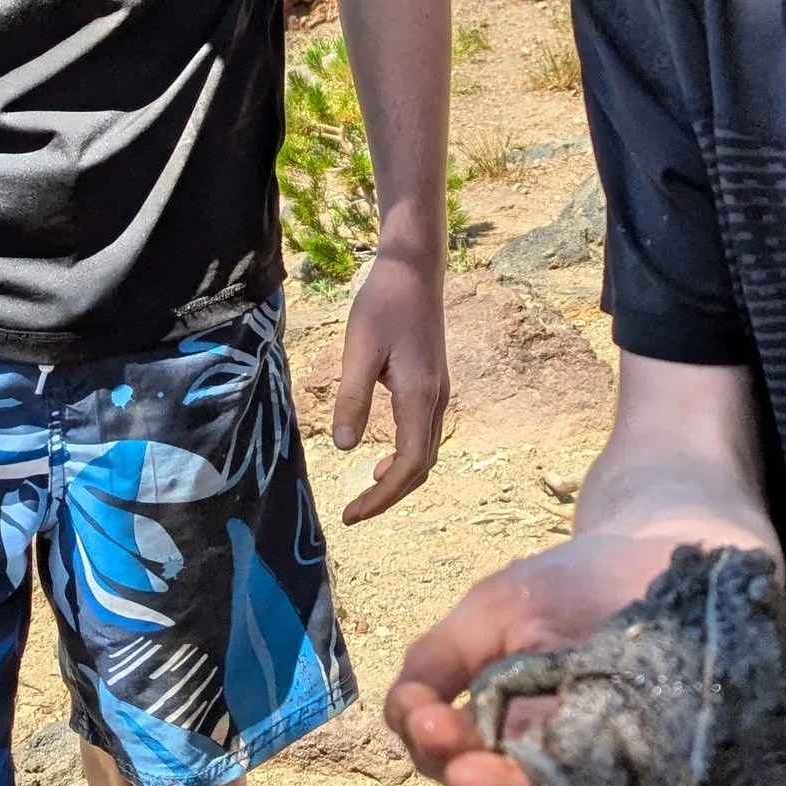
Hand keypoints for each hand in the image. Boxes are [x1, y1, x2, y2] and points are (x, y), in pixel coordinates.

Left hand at [331, 245, 447, 521]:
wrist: (414, 271)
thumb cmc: (383, 305)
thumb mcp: (358, 350)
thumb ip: (353, 399)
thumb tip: (345, 448)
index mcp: (420, 397)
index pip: (408, 465)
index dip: (381, 496)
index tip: (351, 514)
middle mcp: (437, 402)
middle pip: (421, 468)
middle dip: (389, 496)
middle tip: (354, 513)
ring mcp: (440, 394)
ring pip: (426, 454)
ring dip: (399, 480)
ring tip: (365, 496)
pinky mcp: (434, 385)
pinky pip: (425, 437)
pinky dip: (406, 459)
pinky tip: (381, 461)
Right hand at [384, 531, 685, 785]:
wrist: (670, 565)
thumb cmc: (577, 584)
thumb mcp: (498, 609)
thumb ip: (441, 658)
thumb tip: (401, 714)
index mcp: (487, 724)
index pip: (440, 751)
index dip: (427, 739)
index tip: (424, 719)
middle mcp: (530, 760)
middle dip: (462, 771)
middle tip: (452, 752)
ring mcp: (585, 777)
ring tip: (485, 779)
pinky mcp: (638, 785)